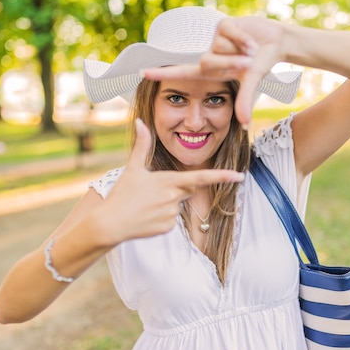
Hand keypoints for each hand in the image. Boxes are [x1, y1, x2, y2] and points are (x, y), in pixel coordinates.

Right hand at [100, 119, 244, 243]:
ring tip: (144, 204)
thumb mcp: (132, 168)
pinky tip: (145, 216)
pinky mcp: (168, 228)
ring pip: (177, 205)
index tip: (239, 176)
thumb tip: (140, 121)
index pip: (201, 178)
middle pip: (187, 189)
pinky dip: (160, 217)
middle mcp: (174, 198)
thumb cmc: (121, 194)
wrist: (110, 223)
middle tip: (152, 191)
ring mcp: (172, 214)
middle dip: (176, 187)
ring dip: (166, 203)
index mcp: (168, 181)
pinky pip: (170, 219)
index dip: (221, 176)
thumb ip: (142, 145)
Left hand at [142, 17, 284, 127]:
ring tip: (252, 49)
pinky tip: (252, 40)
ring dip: (241, 50)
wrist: (277, 41)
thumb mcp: (251, 81)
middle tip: (249, 62)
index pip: (181, 73)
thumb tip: (245, 124)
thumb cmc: (262, 62)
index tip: (141, 74)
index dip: (161, 74)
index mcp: (211, 71)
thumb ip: (245, 101)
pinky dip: (244, 39)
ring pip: (219, 48)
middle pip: (207, 63)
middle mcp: (209, 55)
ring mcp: (214, 39)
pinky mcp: (221, 23)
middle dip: (231, 64)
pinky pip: (229, 33)